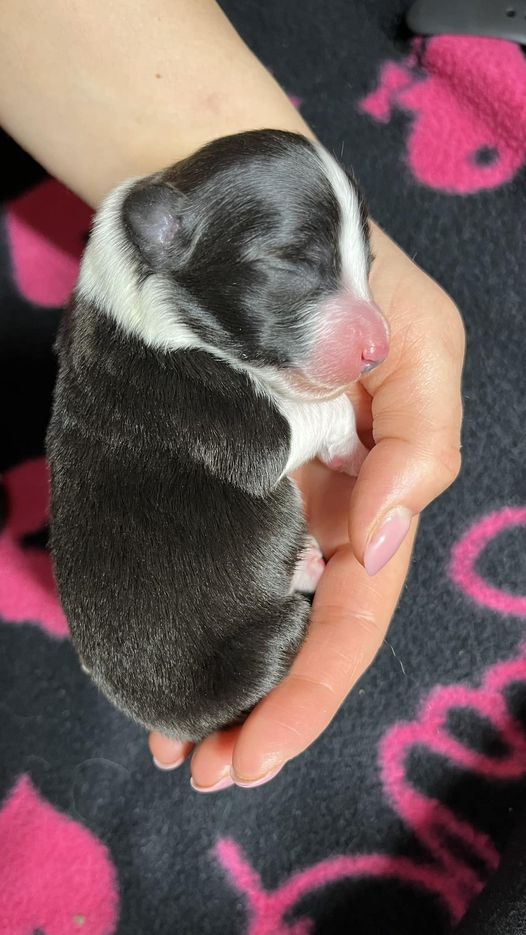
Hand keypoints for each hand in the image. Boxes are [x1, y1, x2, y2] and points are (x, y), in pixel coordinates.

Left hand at [149, 222, 464, 788]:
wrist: (249, 219)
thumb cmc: (349, 275)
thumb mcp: (421, 341)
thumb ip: (425, 438)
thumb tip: (388, 530)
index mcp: (375, 496)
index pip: (354, 614)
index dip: (313, 689)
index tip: (259, 750)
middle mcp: (319, 512)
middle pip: (297, 632)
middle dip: (261, 710)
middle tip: (207, 772)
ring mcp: (259, 501)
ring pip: (246, 611)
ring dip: (216, 684)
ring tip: (175, 749)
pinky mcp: (204, 478)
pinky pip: (196, 559)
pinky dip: (177, 618)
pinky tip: (149, 670)